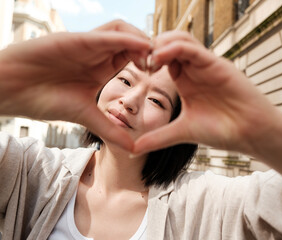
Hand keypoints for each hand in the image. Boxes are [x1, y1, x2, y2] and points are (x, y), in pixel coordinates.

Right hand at [0, 20, 150, 149]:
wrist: (12, 91)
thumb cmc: (44, 100)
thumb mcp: (86, 116)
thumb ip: (109, 130)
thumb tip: (132, 149)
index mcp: (101, 68)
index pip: (132, 56)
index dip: (148, 62)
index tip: (160, 75)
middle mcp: (96, 53)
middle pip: (131, 40)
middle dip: (150, 49)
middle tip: (161, 63)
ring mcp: (87, 45)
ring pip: (121, 31)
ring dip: (141, 40)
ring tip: (151, 58)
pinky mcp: (75, 40)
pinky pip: (105, 35)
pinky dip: (125, 39)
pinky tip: (141, 46)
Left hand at [134, 31, 281, 155]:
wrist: (251, 133)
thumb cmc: (222, 130)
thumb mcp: (182, 132)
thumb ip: (158, 138)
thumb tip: (133, 150)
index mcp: (185, 80)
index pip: (162, 57)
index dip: (145, 59)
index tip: (134, 71)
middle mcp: (195, 69)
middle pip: (168, 42)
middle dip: (149, 48)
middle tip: (138, 62)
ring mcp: (206, 64)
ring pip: (179, 39)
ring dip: (160, 44)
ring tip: (148, 61)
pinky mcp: (216, 64)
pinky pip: (192, 48)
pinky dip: (173, 48)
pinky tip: (160, 59)